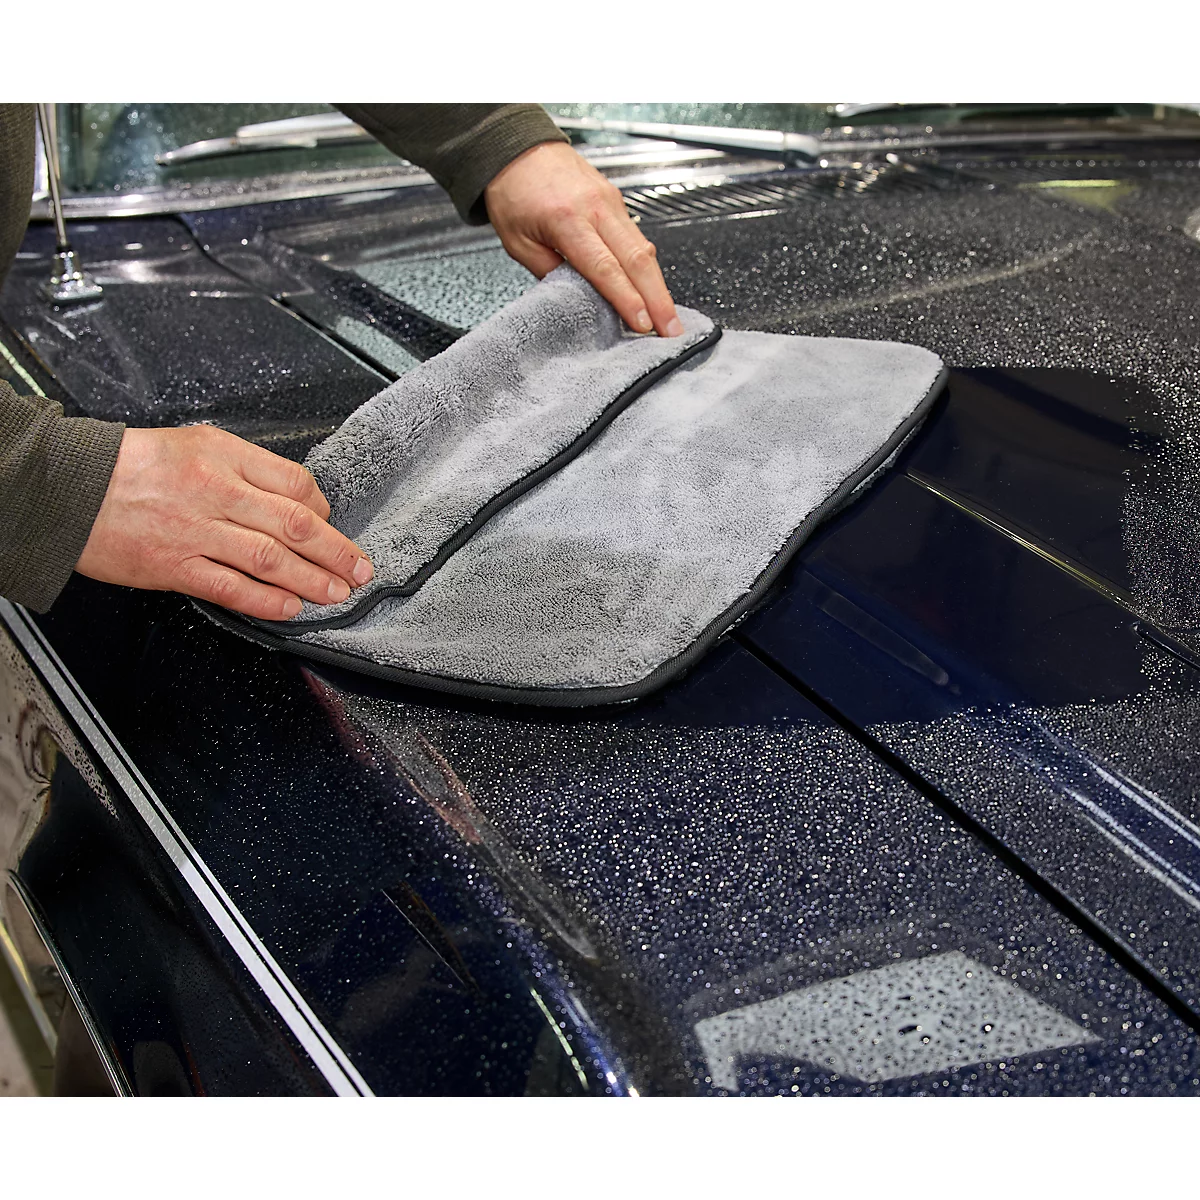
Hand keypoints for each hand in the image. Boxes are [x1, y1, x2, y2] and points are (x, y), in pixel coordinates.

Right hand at [76, 425, 372, 619]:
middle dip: (336, 550)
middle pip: (294, 523)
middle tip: (361, 569)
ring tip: (337, 593)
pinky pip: (232, 587)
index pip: (293, 482)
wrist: (65, 487)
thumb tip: (291, 498)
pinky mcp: (174, 566)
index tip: (333, 524)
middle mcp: (214, 490)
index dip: (323, 509)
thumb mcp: (192, 444)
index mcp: (222, 454)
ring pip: (271, 558)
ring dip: (312, 579)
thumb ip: (241, 469)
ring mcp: (195, 531)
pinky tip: (290, 608)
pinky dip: (267, 601)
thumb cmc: (128, 466)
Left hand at [484, 141, 683, 337]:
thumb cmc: (514, 191)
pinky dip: (648, 267)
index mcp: (567, 219)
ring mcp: (610, 201)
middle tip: (672, 330)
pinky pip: (637, 237)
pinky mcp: (616, 200)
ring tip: (668, 317)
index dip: (627, 299)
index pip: (605, 268)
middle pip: (637, 259)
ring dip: (659, 286)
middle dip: (658, 299)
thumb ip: (549, 272)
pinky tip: (653, 288)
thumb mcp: (517, 242)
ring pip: (644, 249)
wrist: (517, 148)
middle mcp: (595, 207)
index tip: (642, 324)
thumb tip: (577, 298)